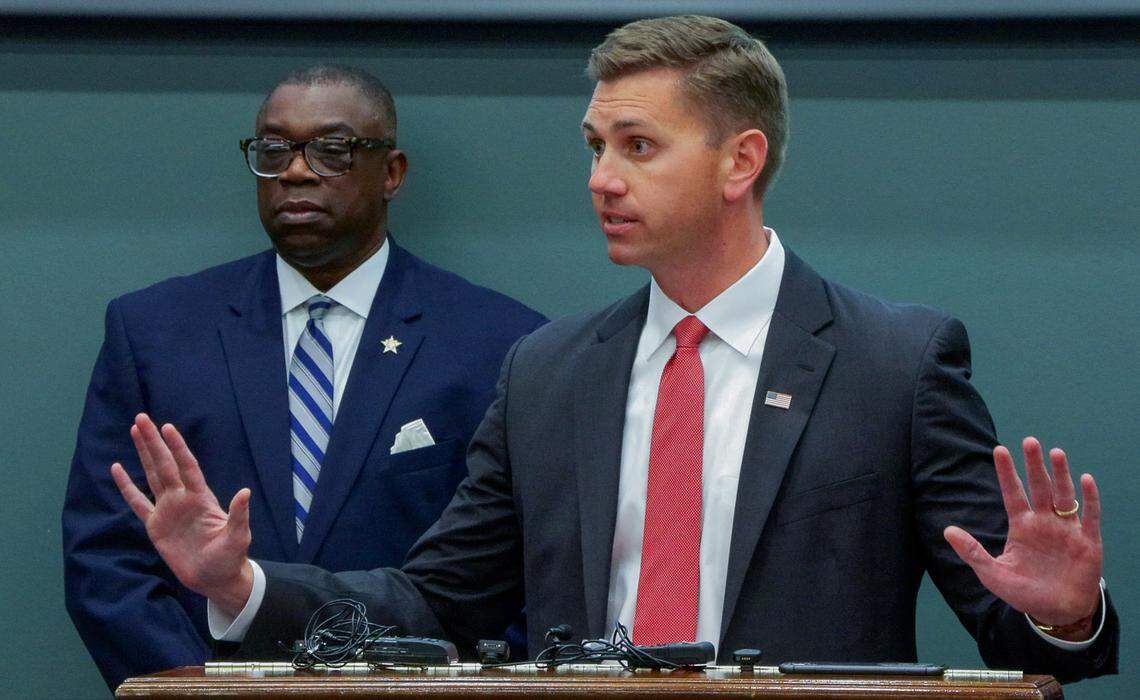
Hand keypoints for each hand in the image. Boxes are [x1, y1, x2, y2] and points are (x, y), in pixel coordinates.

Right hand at [111, 413, 253, 615]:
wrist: (214, 578)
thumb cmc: (229, 558)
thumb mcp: (237, 537)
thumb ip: (238, 515)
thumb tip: (245, 492)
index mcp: (201, 498)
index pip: (187, 467)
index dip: (177, 447)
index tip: (167, 427)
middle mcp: (182, 499)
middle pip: (165, 464)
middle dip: (153, 442)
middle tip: (141, 418)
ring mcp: (168, 510)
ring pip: (152, 475)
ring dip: (143, 454)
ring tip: (134, 431)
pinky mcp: (155, 526)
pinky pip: (138, 502)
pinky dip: (127, 487)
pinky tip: (117, 469)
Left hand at [944, 437, 1101, 639]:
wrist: (1056, 613)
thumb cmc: (1023, 592)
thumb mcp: (992, 573)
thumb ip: (972, 551)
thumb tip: (946, 531)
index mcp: (1021, 526)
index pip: (1012, 493)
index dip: (1006, 472)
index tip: (999, 449)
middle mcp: (1044, 522)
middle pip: (1039, 487)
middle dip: (1034, 465)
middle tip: (1030, 441)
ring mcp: (1066, 530)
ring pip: (1063, 496)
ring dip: (1061, 475)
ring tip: (1055, 452)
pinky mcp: (1088, 542)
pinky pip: (1090, 516)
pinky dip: (1089, 498)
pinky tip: (1085, 479)